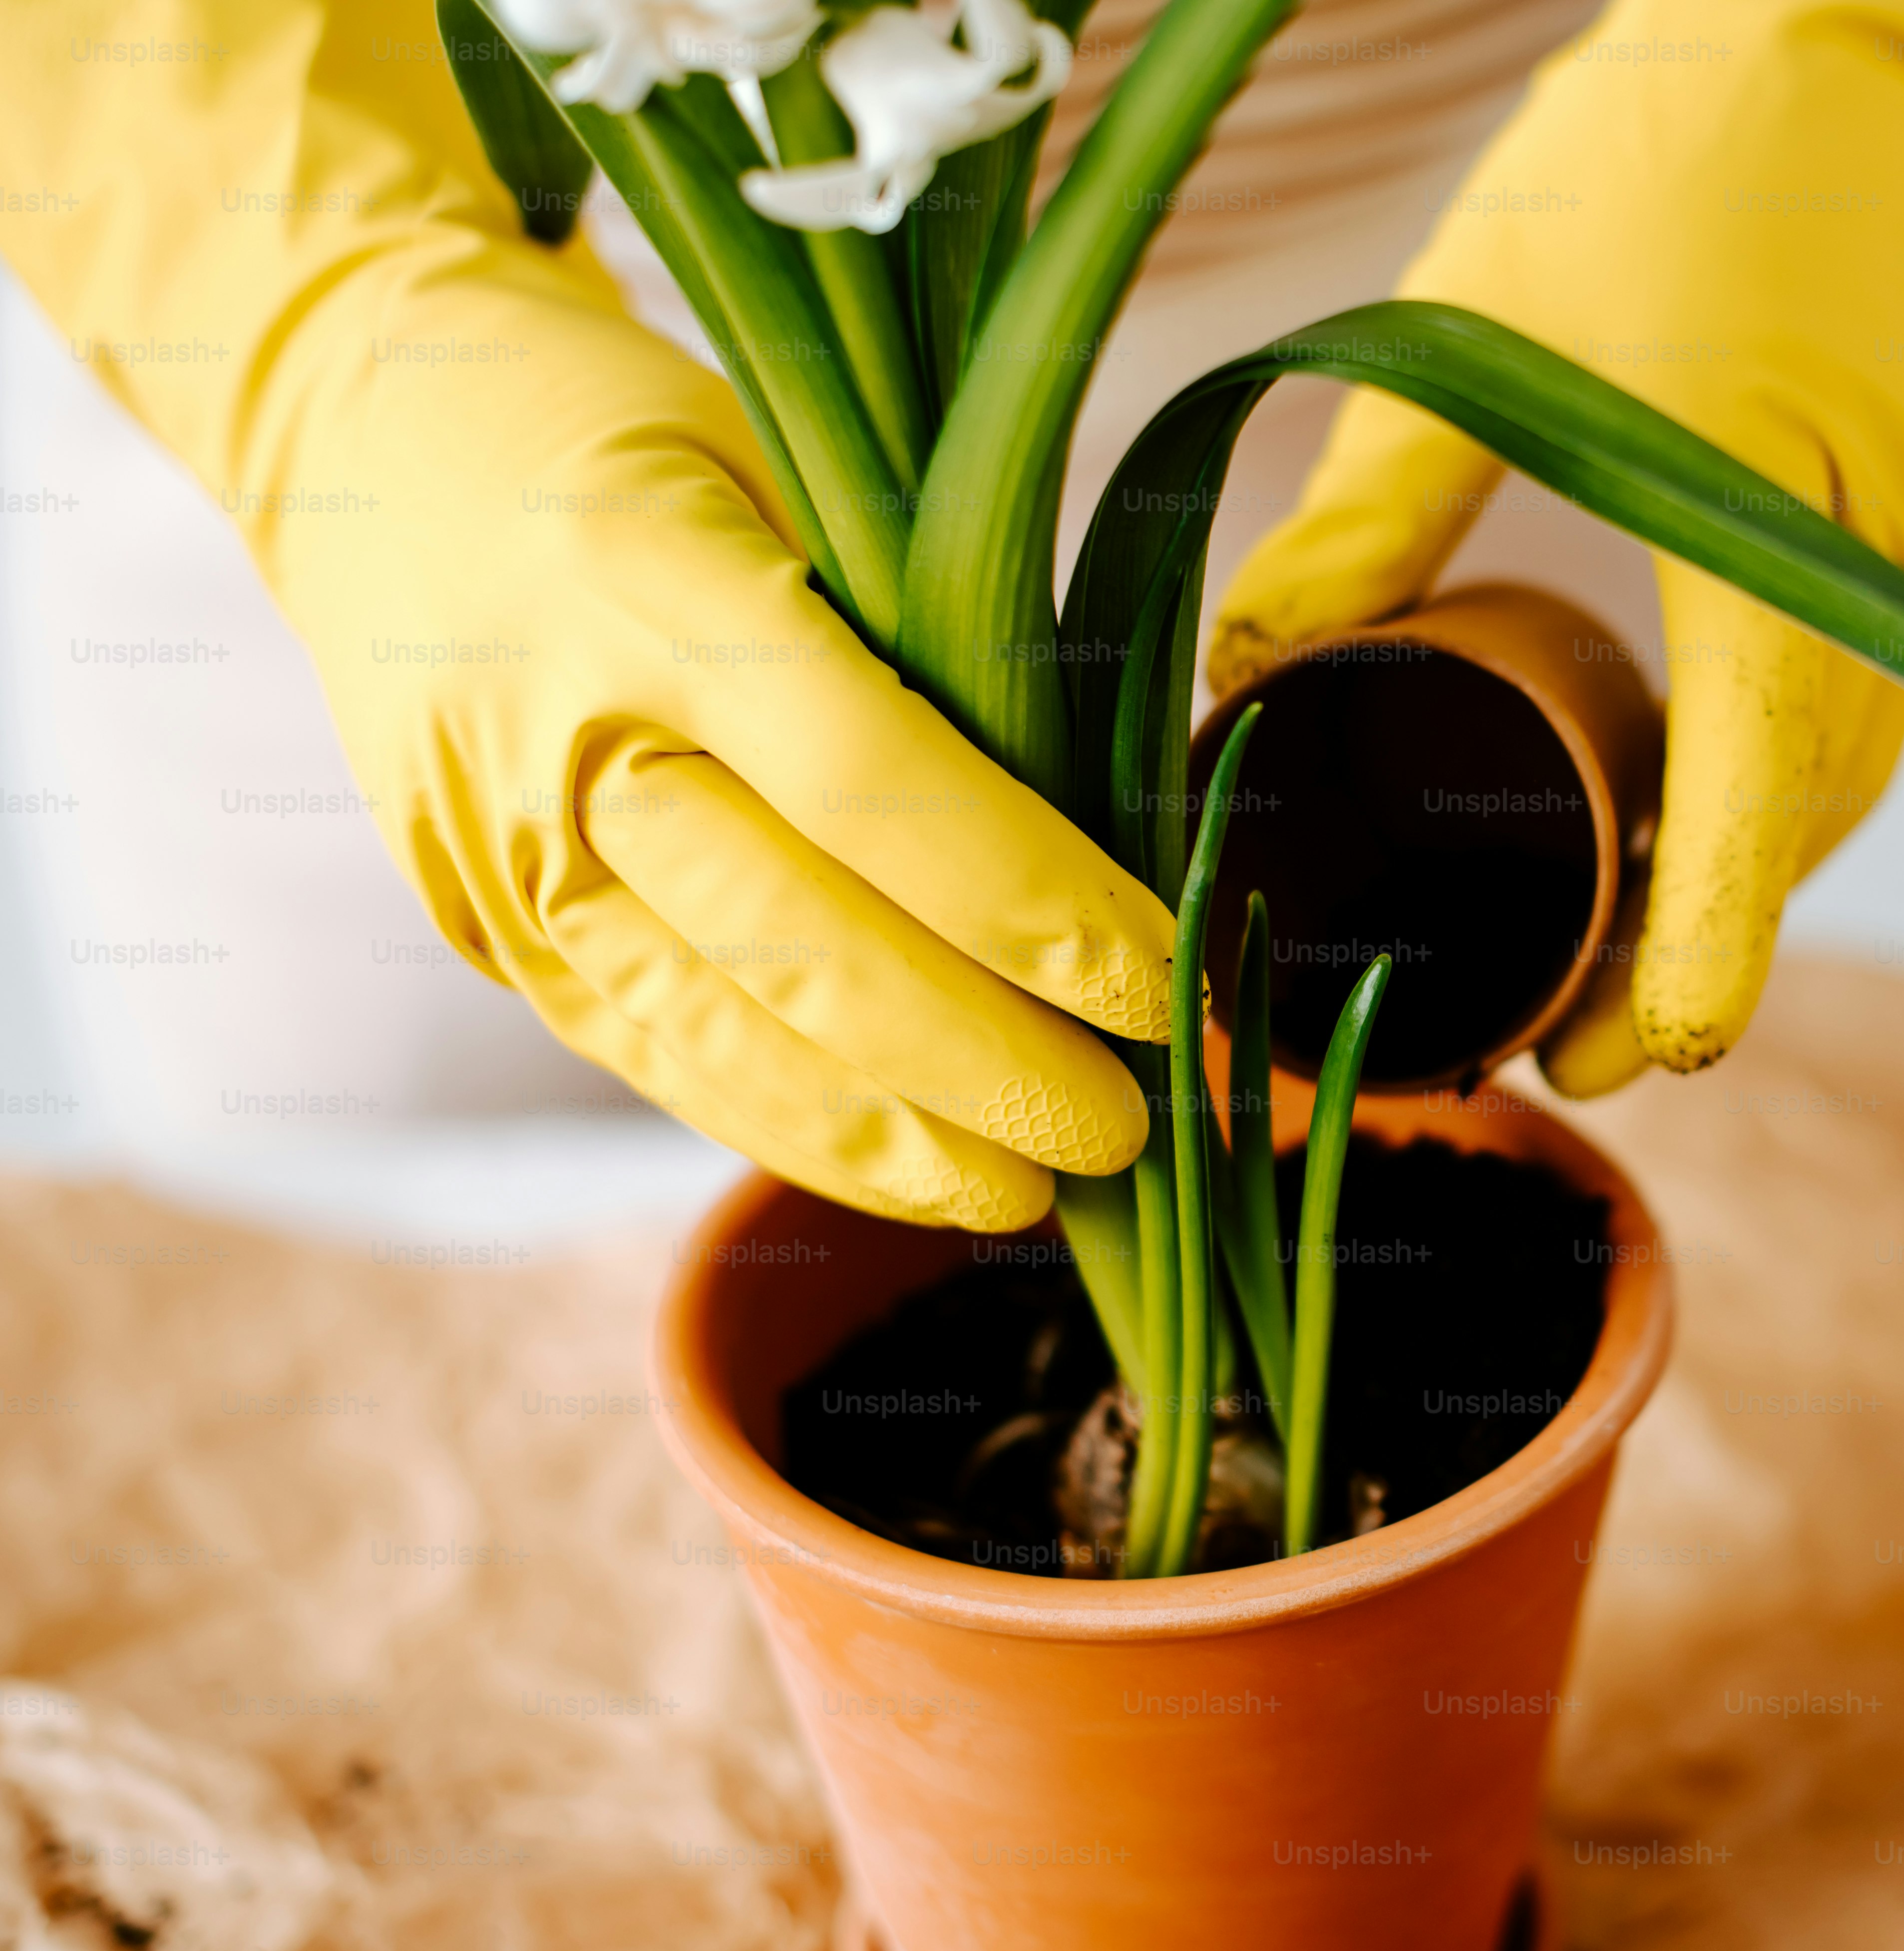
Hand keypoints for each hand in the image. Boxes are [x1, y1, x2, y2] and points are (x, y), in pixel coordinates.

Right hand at [0, 0, 1169, 1229]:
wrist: (370, 431)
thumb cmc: (632, 433)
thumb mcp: (790, 463)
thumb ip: (920, 641)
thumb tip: (1106, 831)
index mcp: (649, 584)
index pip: (877, 788)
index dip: (1031, 906)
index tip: (1161, 984)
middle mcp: (558, 737)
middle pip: (805, 949)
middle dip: (983, 1064)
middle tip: (1122, 1132)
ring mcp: (501, 855)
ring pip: (722, 1042)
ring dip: (893, 1142)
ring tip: (1028, 1195)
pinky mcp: (482, 929)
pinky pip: (652, 1059)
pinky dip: (788, 1127)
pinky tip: (905, 1168)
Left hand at [1209, 0, 1903, 1091]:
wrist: (1810, 56)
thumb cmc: (1636, 177)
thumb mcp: (1474, 340)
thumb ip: (1366, 513)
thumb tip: (1249, 665)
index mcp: (1768, 530)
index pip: (1756, 797)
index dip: (1701, 954)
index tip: (1631, 1059)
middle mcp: (1873, 565)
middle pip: (1803, 823)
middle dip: (1699, 951)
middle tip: (1565, 1046)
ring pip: (1839, 779)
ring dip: (1740, 880)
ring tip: (1611, 959)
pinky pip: (1851, 707)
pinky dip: (1771, 788)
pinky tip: (1679, 814)